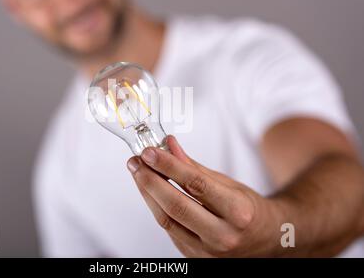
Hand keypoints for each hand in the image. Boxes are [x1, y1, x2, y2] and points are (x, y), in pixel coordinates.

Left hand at [127, 135, 284, 256]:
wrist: (267, 240)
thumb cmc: (248, 209)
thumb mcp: (228, 184)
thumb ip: (195, 167)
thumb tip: (168, 146)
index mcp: (238, 212)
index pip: (196, 185)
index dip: (169, 166)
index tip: (150, 152)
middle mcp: (224, 236)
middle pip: (176, 206)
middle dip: (150, 181)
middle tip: (136, 162)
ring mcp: (208, 252)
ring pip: (167, 221)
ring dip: (148, 194)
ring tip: (138, 173)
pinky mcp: (195, 258)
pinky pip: (170, 231)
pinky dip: (157, 209)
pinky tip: (151, 192)